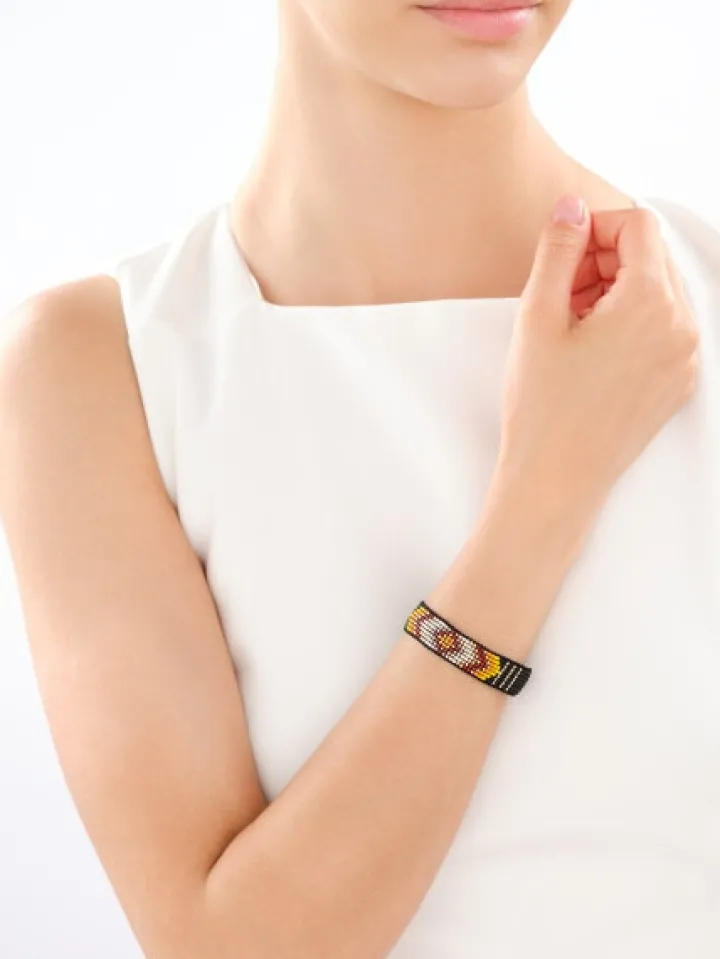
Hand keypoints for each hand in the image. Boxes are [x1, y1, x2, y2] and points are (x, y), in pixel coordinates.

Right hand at [495, 197, 698, 515]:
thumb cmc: (542, 407)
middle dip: (604, 260)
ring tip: (571, 325)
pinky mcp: (678, 382)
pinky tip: (590, 350)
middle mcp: (682, 327)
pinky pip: (664, 328)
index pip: (638, 225)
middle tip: (559, 292)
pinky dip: (631, 323)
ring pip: (658, 292)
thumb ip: (558, 250)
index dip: (594, 227)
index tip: (561, 254)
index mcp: (652, 303)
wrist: (556, 481)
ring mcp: (686, 358)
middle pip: (652, 258)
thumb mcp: (538, 317)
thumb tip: (572, 207)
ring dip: (616, 291)